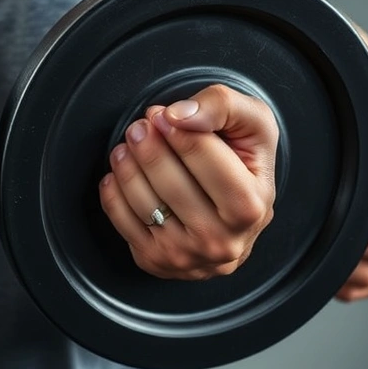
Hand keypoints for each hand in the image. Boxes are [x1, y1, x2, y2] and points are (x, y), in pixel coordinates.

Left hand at [99, 84, 278, 279]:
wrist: (238, 219)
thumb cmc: (245, 167)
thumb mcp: (254, 127)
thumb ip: (225, 107)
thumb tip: (180, 115)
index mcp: (250, 206)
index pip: (204, 157)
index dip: (176, 128)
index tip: (161, 114)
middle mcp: (221, 239)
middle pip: (170, 181)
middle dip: (147, 145)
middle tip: (139, 126)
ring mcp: (186, 255)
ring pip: (142, 202)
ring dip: (126, 166)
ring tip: (128, 145)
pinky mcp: (156, 261)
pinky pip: (121, 221)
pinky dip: (113, 191)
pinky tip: (120, 173)